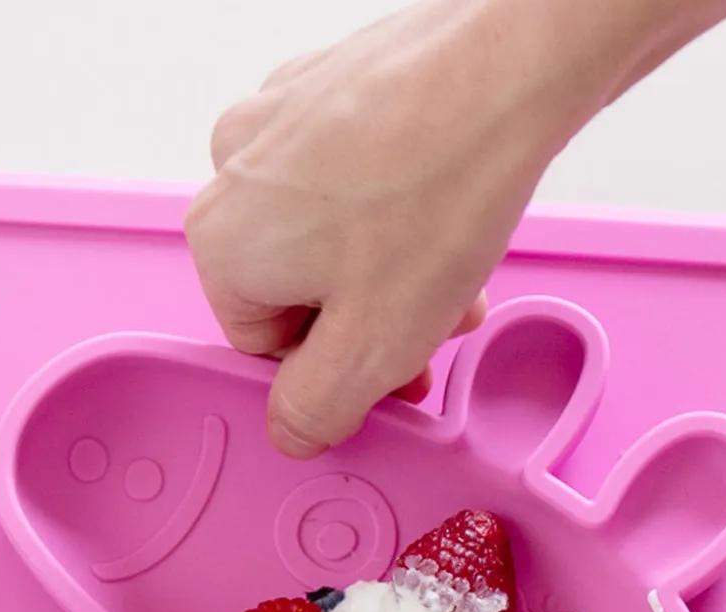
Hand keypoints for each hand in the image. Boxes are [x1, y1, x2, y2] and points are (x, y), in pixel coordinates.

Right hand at [186, 0, 624, 457]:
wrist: (505, 68)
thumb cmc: (437, 194)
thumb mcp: (371, 351)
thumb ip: (315, 412)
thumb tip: (292, 429)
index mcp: (221, 245)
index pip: (264, 349)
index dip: (336, 373)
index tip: (393, 372)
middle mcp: (231, 171)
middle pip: (296, 289)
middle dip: (370, 321)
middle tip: (436, 328)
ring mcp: (278, 116)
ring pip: (327, 234)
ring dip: (392, 272)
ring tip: (456, 270)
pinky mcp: (329, 83)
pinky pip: (351, 174)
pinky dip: (396, 206)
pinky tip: (447, 207)